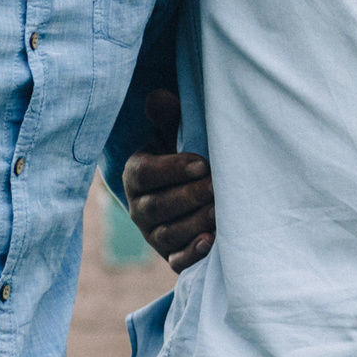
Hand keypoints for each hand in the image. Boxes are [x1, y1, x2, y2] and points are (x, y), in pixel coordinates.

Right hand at [123, 90, 213, 272]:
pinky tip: (210, 242)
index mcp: (136, 174)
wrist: (189, 192)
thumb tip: (160, 96)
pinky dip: (192, 254)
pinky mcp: (170, 255)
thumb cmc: (183, 156)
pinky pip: (176, 260)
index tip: (202, 163)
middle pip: (157, 206)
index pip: (144, 174)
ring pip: (167, 234)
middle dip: (188, 197)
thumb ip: (168, 117)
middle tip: (217, 187)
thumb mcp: (173, 134)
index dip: (171, 169)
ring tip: (220, 213)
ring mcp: (154, 234)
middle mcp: (139, 207)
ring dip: (194, 224)